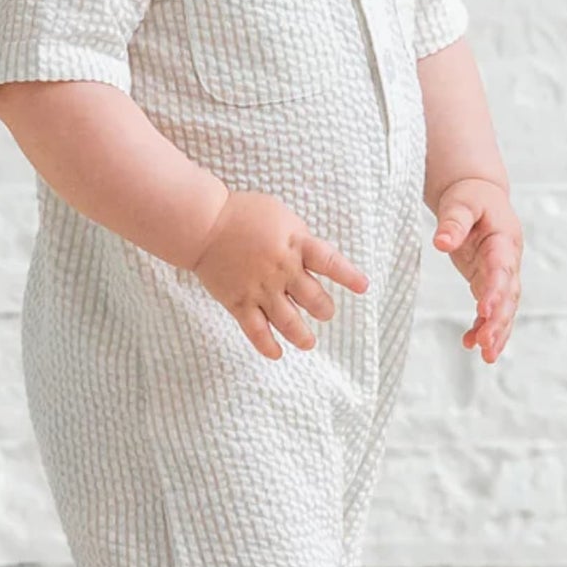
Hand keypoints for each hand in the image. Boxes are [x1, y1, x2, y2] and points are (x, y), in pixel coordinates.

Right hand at [190, 190, 368, 360]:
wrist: (204, 224)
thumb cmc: (242, 214)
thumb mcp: (280, 215)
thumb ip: (298, 238)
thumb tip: (313, 257)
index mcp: (296, 244)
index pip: (330, 262)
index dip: (348, 276)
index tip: (363, 287)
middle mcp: (282, 269)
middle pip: (314, 299)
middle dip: (324, 309)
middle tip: (324, 311)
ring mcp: (261, 288)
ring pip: (290, 321)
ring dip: (303, 336)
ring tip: (309, 342)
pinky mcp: (239, 302)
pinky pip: (257, 331)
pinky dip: (268, 346)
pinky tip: (277, 353)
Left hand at [431, 178, 521, 362]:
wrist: (479, 193)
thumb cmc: (470, 196)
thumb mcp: (461, 202)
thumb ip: (453, 222)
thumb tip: (441, 243)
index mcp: (503, 240)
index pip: (502, 268)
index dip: (496, 290)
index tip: (485, 310)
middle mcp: (507, 260)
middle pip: (508, 294)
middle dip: (499, 320)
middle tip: (487, 344)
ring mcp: (500, 273)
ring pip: (504, 307)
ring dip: (497, 331)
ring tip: (486, 355)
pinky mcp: (489, 281)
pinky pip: (491, 308)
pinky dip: (482, 327)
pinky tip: (469, 343)